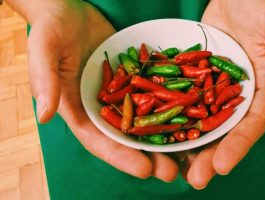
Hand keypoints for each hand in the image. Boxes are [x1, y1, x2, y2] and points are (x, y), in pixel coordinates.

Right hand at [26, 0, 177, 180]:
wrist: (69, 9)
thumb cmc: (52, 27)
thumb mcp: (44, 48)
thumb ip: (44, 80)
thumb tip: (44, 115)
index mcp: (78, 109)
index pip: (98, 140)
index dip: (120, 157)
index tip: (143, 170)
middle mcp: (100, 107)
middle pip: (125, 138)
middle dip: (147, 156)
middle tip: (171, 171)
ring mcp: (119, 94)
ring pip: (142, 121)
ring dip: (162, 139)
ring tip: (185, 153)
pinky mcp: (132, 80)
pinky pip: (151, 96)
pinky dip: (168, 108)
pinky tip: (187, 117)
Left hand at [184, 0, 264, 188]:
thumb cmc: (257, 4)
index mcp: (260, 90)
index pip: (251, 124)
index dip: (238, 146)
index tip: (221, 166)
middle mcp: (237, 96)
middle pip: (224, 132)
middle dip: (209, 156)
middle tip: (194, 181)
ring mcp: (214, 90)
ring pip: (201, 123)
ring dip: (189, 146)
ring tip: (173, 169)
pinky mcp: (196, 81)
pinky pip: (183, 103)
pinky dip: (172, 121)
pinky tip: (160, 136)